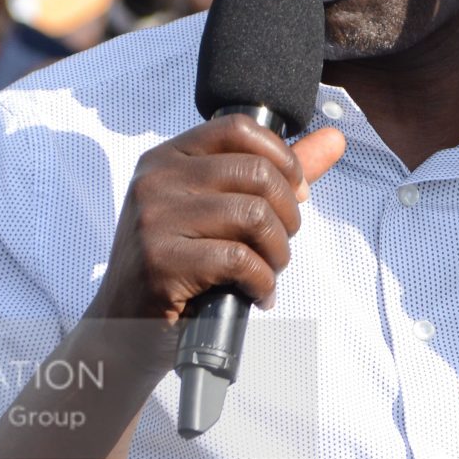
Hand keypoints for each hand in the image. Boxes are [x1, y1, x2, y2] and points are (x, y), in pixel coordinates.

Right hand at [91, 116, 348, 327]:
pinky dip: (262, 283)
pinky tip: (255, 295)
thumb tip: (334, 138)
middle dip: (287, 216)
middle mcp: (155, 180)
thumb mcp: (217, 212)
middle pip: (256, 173)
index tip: (293, 194)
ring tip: (267, 273)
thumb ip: (275, 174)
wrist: (125, 330)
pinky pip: (241, 261)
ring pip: (255, 216)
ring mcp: (154, 220)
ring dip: (277, 254)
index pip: (238, 128)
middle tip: (277, 248)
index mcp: (166, 159)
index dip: (282, 159)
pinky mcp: (161, 263)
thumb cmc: (179, 269)